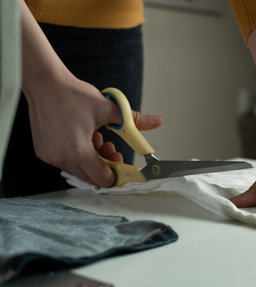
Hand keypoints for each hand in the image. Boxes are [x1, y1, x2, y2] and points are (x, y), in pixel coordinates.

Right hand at [25, 77, 162, 186]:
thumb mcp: (109, 108)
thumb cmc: (74, 95)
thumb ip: (135, 121)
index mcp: (79, 151)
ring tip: (97, 138)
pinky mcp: (43, 152)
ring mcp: (50, 157)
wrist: (45, 84)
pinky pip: (66, 162)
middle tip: (111, 145)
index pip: (103, 178)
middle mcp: (62, 158)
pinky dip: (78, 155)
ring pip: (79, 170)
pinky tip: (82, 137)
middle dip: (105, 165)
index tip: (122, 162)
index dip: (116, 173)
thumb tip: (158, 121)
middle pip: (91, 177)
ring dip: (92, 159)